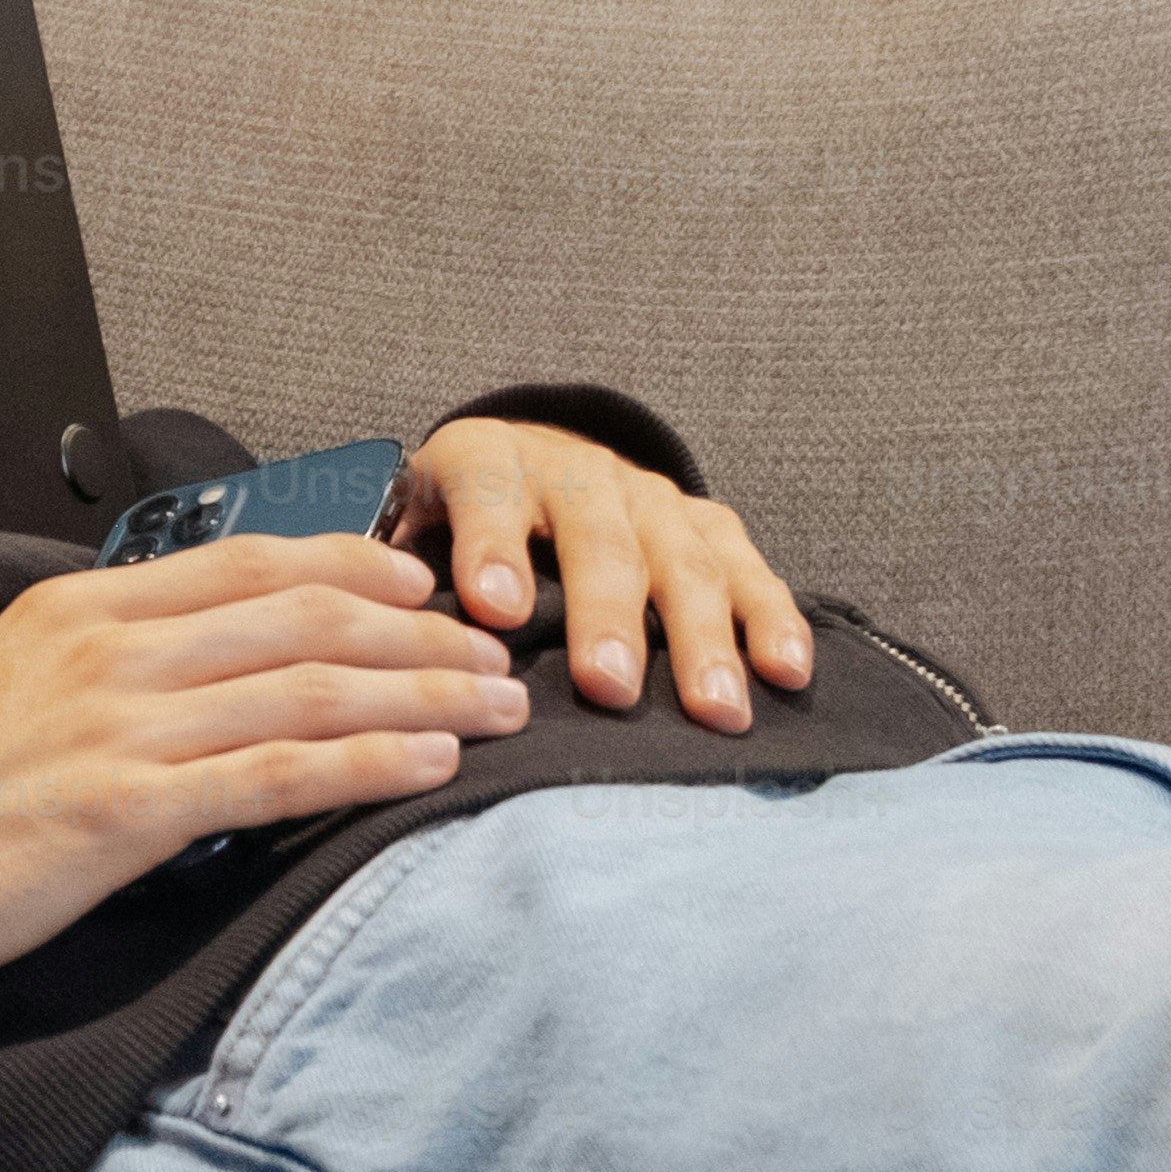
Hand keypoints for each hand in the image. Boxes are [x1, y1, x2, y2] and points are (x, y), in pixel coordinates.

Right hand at [0, 535, 524, 993]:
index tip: (423, 581)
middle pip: (307, 614)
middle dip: (422, 631)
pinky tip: (430, 767)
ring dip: (425, 694)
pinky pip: (280, 775)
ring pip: (313, 687)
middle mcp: (112, 650)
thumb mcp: (7, 687)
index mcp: (83, 611)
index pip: (252, 560)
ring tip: (498, 710)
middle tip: (498, 655)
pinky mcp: (127, 812)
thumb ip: (102, 665)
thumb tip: (190, 671)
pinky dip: (369, 762)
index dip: (358, 563)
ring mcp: (122, 727)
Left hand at [395, 419, 809, 728]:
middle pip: (599, 538)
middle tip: (609, 686)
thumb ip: (392, 578)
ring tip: (713, 708)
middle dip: (606, 613)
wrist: (519, 467)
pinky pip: (748, 569)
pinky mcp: (705, 525)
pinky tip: (787, 671)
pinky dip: (772, 618)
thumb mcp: (405, 529)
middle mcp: (578, 471)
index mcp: (487, 462)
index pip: (488, 492)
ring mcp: (651, 498)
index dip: (492, 545)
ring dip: (702, 638)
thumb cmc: (448, 527)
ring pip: (683, 561)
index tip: (493, 608)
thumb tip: (382, 651)